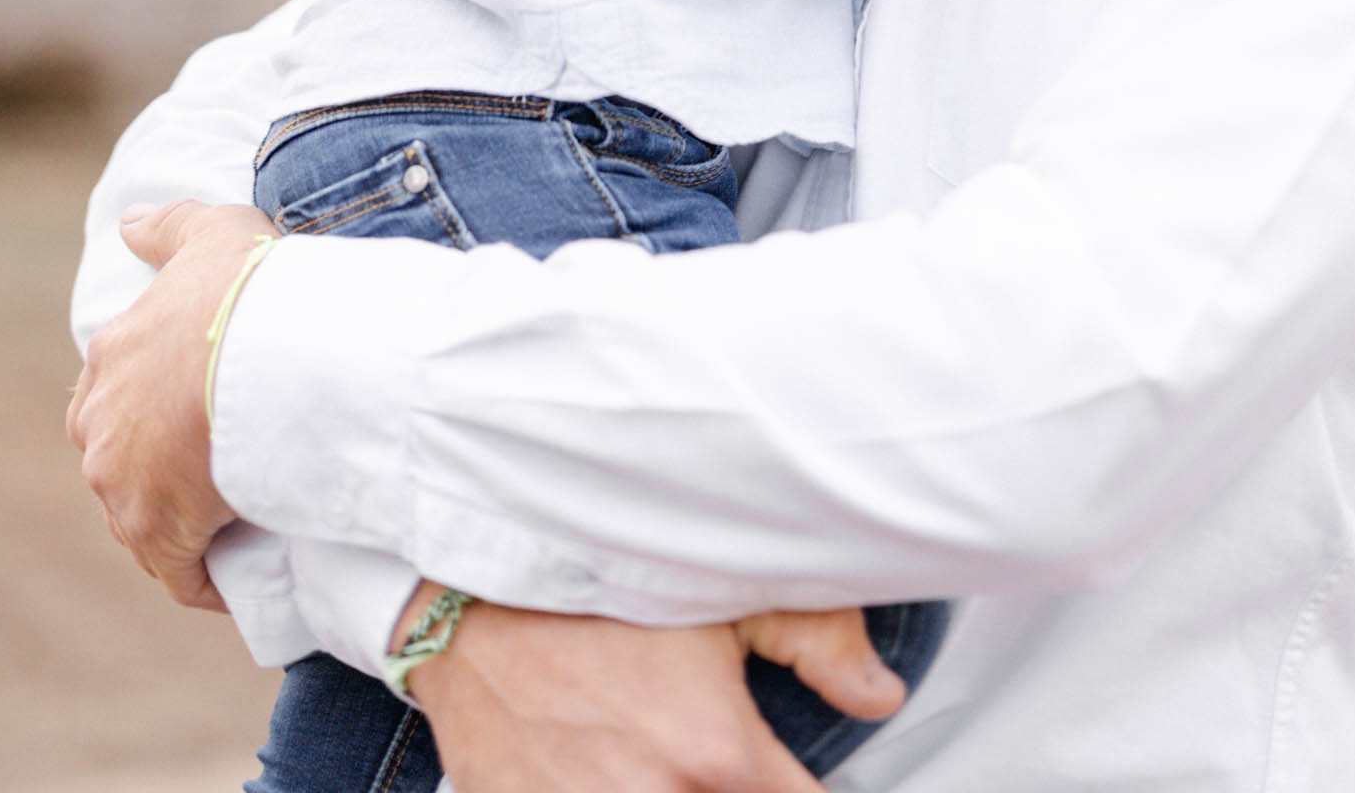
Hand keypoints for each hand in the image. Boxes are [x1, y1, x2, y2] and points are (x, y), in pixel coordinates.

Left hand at [65, 197, 271, 609]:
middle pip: (123, 464)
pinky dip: (209, 578)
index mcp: (110, 360)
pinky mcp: (158, 535)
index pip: (114, 396)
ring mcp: (122, 486)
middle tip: (226, 469)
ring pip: (145, 520)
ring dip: (186, 525)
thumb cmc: (243, 291)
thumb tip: (128, 224)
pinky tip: (245, 574)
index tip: (200, 416)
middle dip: (162, 473)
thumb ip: (168, 227)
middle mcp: (101, 427)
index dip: (156, 410)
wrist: (267, 357)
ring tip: (244, 520)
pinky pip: (180, 573)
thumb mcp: (211, 231)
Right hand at [410, 599, 889, 792]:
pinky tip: (609, 766)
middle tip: (718, 757)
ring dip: (676, 788)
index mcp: (718, 756)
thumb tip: (882, 696)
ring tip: (661, 755)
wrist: (471, 600)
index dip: (802, 790)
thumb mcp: (718, 592)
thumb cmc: (598, 583)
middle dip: (736, 785)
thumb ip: (817, 638)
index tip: (785, 771)